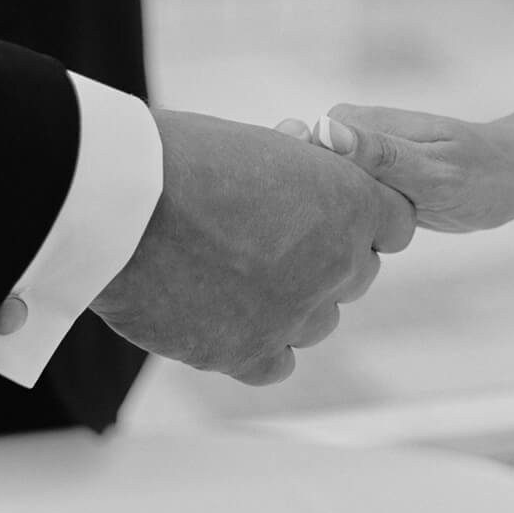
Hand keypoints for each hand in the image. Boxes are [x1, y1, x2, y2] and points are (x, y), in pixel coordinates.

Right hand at [91, 111, 415, 384]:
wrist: (120, 201)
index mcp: (350, 203)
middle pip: (357, 275)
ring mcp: (294, 315)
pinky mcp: (247, 353)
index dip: (362, 216)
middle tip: (274, 240)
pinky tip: (226, 316)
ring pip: (318, 322)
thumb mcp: (261, 149)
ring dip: (292, 302)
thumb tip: (301, 194)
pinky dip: (259, 343)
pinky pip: (278, 363)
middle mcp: (335, 264)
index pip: (394, 223)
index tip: (330, 212)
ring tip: (238, 274)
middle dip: (327, 259)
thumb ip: (299, 179)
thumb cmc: (180, 156)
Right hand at [277, 106, 513, 233]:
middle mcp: (343, 139)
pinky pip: (336, 210)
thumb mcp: (433, 169)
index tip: (307, 226)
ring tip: (342, 252)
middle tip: (335, 246)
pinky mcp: (364, 186)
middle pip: (298, 180)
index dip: (290, 190)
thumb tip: (324, 132)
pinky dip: (340, 231)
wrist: (512, 177)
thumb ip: (380, 154)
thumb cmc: (481, 173)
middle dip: (306, 213)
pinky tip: (351, 251)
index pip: (292, 155)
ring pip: (316, 199)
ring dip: (322, 226)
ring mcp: (353, 163)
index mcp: (350, 123)